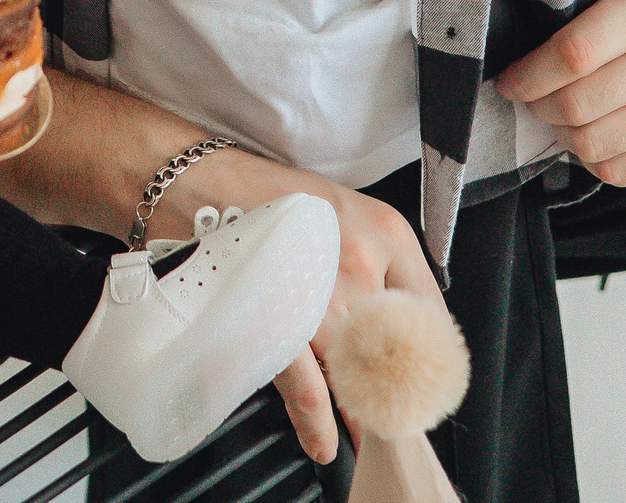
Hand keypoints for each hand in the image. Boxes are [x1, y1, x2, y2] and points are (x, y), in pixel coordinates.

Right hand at [165, 150, 444, 464]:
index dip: (429, 359)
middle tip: (397, 420)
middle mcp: (361, 261)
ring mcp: (319, 292)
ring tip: (369, 443)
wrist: (193, 183)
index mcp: (385, 232)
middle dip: (399, 395)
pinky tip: (323, 442)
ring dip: (364, 418)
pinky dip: (316, 422)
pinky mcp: (276, 318)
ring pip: (358, 375)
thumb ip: (375, 257)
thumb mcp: (341, 209)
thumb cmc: (262, 197)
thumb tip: (397, 320)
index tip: (422, 383)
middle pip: (400, 351)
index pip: (432, 312)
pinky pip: (307, 387)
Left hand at [496, 0, 625, 185]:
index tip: (508, 82)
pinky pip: (617, 171)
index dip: (528, 76)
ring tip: (561, 117)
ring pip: (593, 143)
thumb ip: (549, 5)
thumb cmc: (608, 19)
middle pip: (578, 104)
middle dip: (540, 107)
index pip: (572, 54)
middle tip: (533, 100)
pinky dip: (590, 160)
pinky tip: (594, 133)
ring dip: (563, 135)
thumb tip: (500, 26)